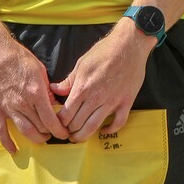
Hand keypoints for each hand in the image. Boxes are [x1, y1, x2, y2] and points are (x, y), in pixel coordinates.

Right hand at [0, 27, 67, 153]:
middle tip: (56, 135)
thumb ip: (48, 89)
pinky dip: (7, 142)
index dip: (59, 129)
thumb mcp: (40, 71)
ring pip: (24, 130)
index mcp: (36, 93)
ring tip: (43, 139)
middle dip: (50, 134)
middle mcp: (23, 103)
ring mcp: (8, 107)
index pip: (51, 119)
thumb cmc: (19, 59)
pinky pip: (1, 129)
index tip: (65, 133)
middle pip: (39, 127)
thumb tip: (54, 103)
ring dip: (35, 138)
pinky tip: (14, 150)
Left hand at [51, 25, 150, 141]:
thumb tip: (54, 90)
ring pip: (94, 127)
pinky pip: (118, 122)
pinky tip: (104, 130)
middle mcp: (96, 98)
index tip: (57, 123)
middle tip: (66, 131)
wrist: (129, 45)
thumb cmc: (104, 52)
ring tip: (78, 137)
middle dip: (68, 130)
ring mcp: (112, 101)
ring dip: (83, 136)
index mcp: (82, 88)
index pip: (65, 114)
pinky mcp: (126, 102)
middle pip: (77, 124)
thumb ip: (68, 81)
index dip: (59, 122)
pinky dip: (110, 130)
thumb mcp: (81, 64)